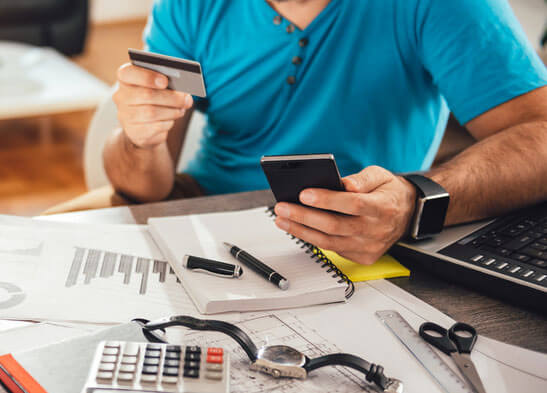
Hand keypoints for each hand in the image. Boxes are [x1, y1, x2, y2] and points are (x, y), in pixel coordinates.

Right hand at [113, 63, 193, 147]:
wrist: (145, 126)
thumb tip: (184, 94)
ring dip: (172, 111)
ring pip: (151, 113)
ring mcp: (125, 116)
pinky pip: (155, 127)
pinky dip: (167, 123)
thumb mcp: (159, 87)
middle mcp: (121, 96)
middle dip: (171, 97)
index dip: (147, 77)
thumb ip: (168, 84)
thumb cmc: (155, 100)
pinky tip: (171, 120)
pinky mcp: (134, 132)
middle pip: (146, 95)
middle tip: (186, 100)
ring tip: (181, 110)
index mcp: (125, 79)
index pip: (128, 73)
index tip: (165, 81)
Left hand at [274, 166, 416, 264]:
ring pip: (329, 243)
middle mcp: (377, 230)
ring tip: (282, 219)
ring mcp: (370, 247)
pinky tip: (298, 229)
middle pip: (335, 226)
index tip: (303, 194)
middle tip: (282, 207)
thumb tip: (343, 184)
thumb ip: (362, 178)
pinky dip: (313, 240)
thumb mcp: (381, 175)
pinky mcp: (363, 257)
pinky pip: (334, 250)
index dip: (327, 200)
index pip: (352, 204)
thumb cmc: (389, 192)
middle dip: (304, 216)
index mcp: (383, 207)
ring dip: (301, 231)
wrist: (408, 214)